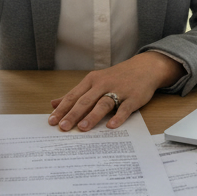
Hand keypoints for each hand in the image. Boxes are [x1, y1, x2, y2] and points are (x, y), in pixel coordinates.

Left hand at [49, 52, 184, 131]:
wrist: (144, 68)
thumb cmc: (117, 77)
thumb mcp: (94, 81)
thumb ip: (76, 93)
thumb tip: (54, 103)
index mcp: (91, 81)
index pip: (73, 96)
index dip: (62, 109)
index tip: (52, 121)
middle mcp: (103, 85)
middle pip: (85, 101)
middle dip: (73, 114)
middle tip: (63, 127)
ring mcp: (118, 91)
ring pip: (103, 104)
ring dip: (92, 116)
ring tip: (82, 128)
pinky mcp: (133, 97)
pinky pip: (124, 108)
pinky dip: (118, 117)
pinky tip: (111, 126)